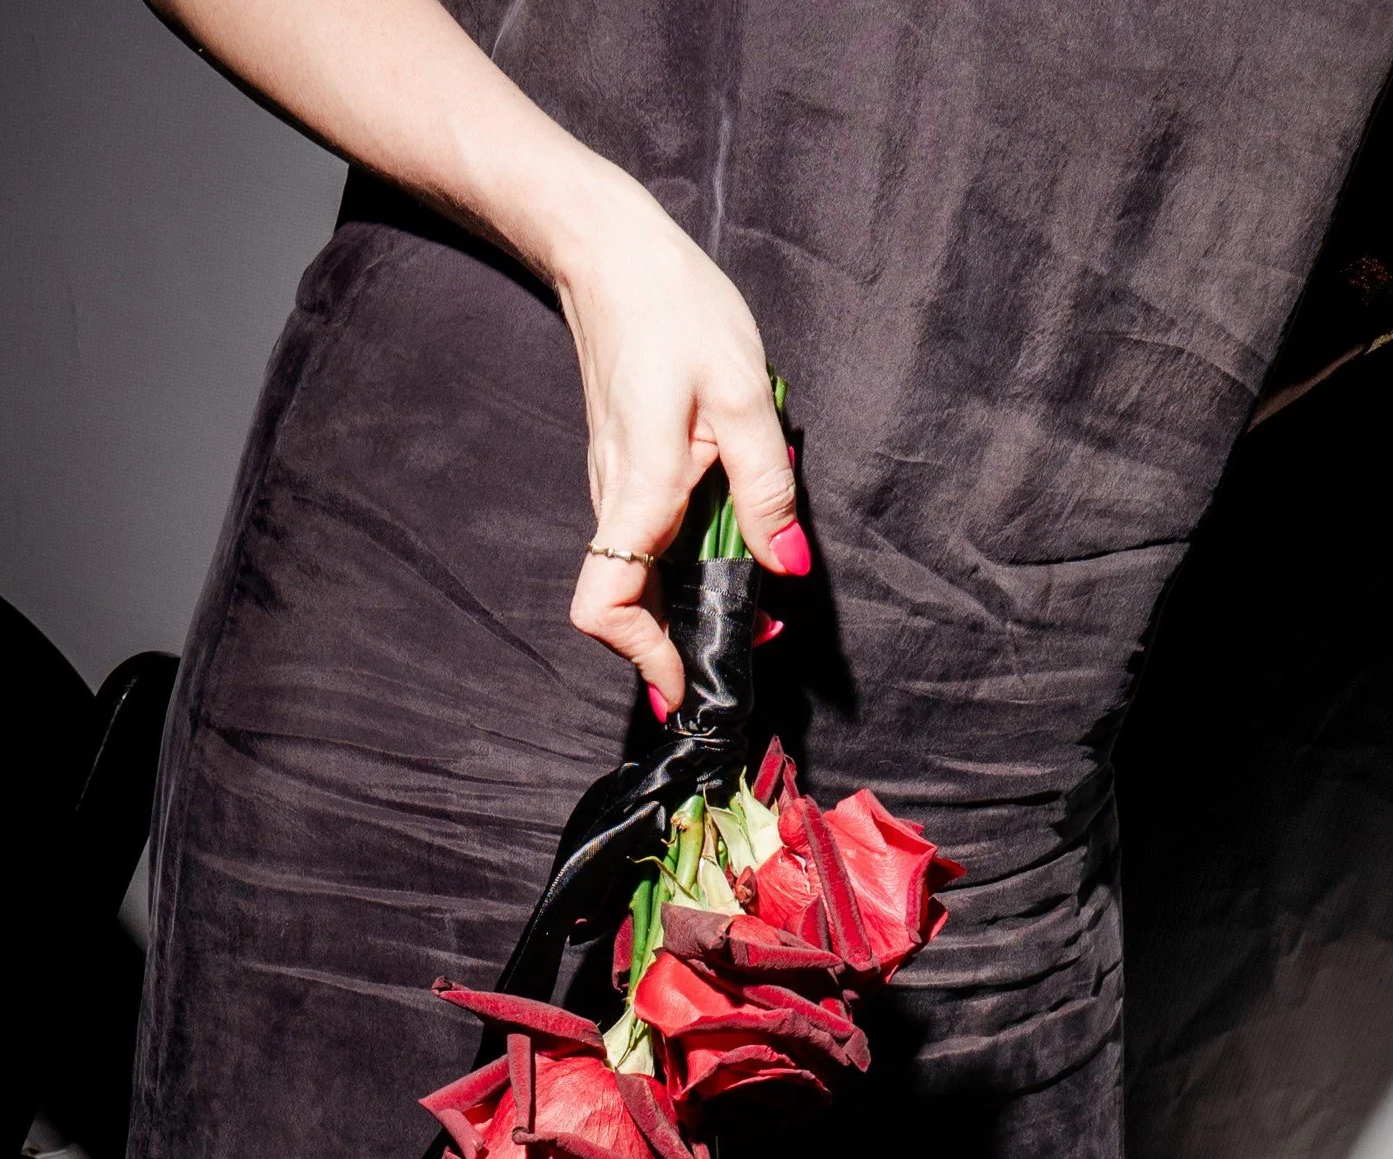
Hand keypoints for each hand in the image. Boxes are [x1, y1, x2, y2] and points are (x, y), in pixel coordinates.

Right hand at [152, 1, 804, 707]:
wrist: (608, 250)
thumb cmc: (674, 307)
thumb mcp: (742, 392)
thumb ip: (766, 486)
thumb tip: (787, 566)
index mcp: (639, 491)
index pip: (605, 605)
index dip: (642, 654)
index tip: (691, 674)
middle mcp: (615, 502)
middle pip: (627, 610)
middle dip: (683, 643)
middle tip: (752, 647)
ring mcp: (614, 491)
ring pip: (638, 581)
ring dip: (687, 609)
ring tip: (754, 610)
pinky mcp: (625, 475)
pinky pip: (645, 546)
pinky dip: (682, 571)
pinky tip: (729, 555)